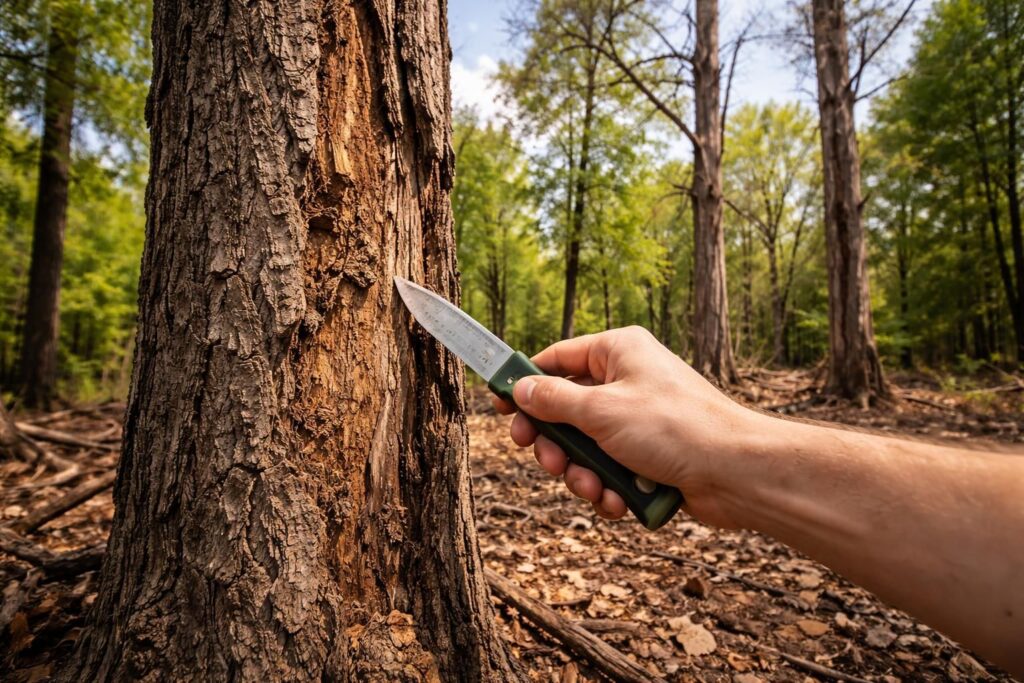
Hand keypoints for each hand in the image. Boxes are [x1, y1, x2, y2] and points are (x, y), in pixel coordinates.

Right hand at [493, 327, 757, 527]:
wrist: (735, 472)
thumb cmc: (675, 428)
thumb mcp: (601, 411)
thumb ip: (553, 400)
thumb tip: (519, 389)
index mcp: (618, 351)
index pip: (556, 359)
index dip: (524, 383)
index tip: (499, 406)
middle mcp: (627, 380)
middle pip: (565, 410)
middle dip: (556, 444)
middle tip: (547, 461)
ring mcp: (638, 420)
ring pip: (585, 448)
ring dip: (583, 474)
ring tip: (596, 488)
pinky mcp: (648, 456)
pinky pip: (609, 471)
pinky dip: (608, 489)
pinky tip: (619, 501)